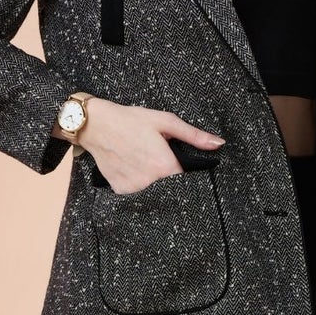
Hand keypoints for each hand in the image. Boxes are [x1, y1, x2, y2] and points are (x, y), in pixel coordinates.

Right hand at [70, 98, 225, 193]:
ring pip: (154, 193)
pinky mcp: (121, 190)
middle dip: (171, 179)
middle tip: (161, 161)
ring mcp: (134, 188)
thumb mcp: (165, 121)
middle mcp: (149, 181)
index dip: (190, 177)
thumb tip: (219, 144)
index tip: (186, 169)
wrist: (96, 124)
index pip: (188, 182)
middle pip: (171, 189)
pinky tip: (134, 169)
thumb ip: (194, 135)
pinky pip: (137, 194)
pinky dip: (139, 185)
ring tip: (146, 163)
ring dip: (156, 184)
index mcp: (164, 165)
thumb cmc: (131, 120)